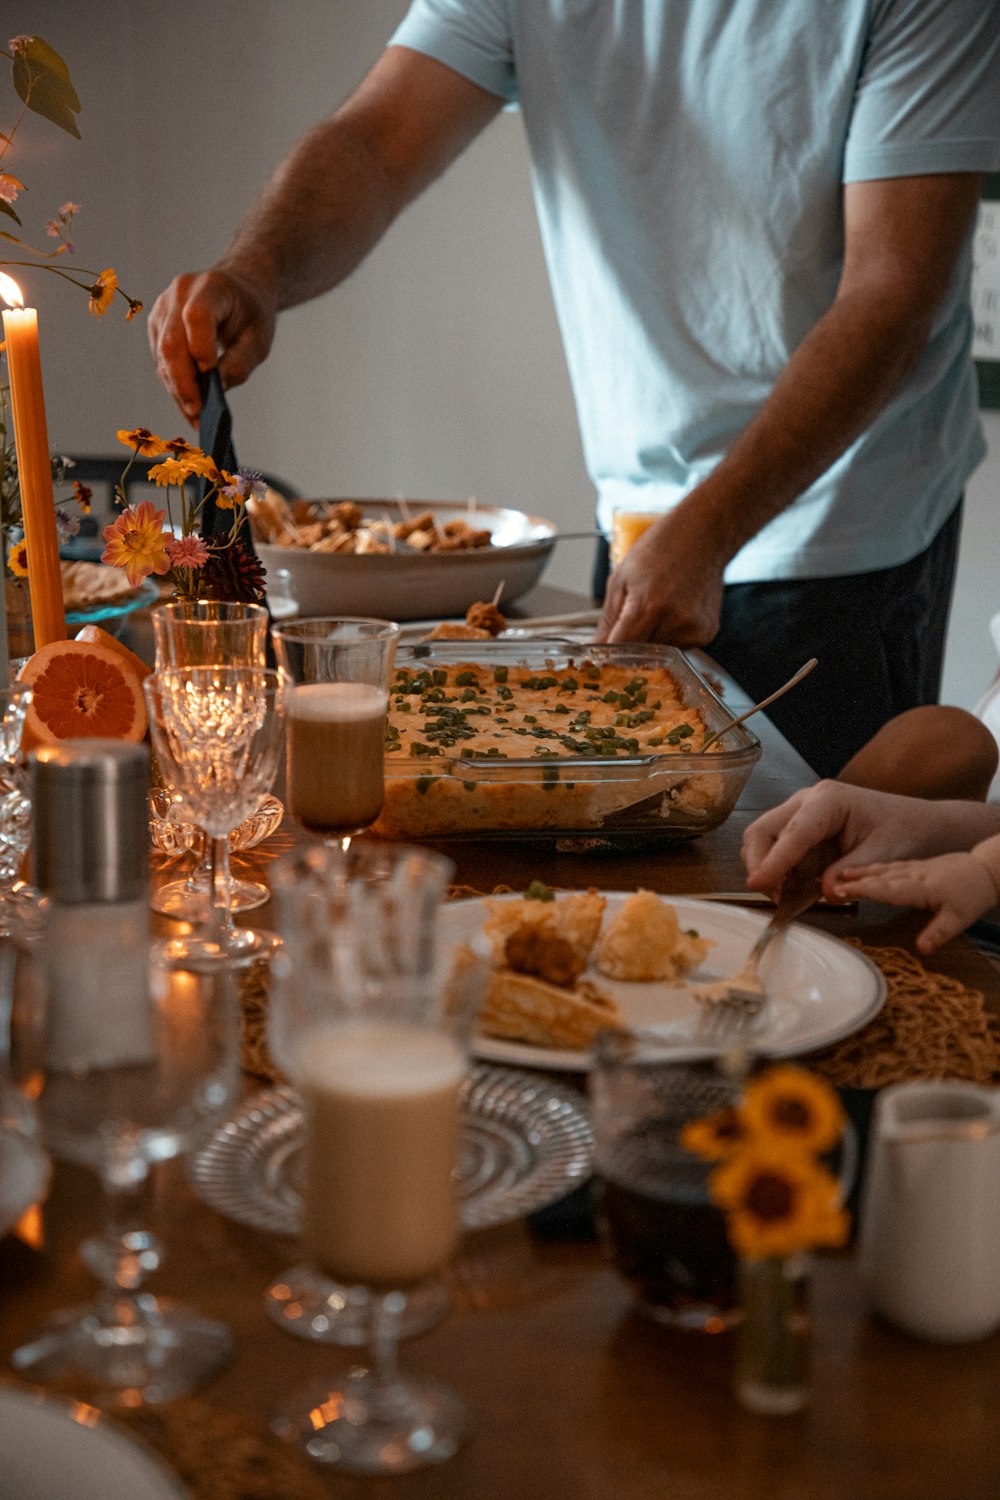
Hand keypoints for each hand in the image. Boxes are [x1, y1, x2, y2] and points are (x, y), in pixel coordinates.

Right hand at [147, 269, 275, 421]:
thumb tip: (214, 391)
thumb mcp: (259, 339)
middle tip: (198, 415)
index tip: (210, 376)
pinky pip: (161, 361)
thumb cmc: (251, 314)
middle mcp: (179, 294)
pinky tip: (189, 406)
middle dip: (183, 383)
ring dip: (177, 390)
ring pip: (163, 357)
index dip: (200, 346)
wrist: (238, 289)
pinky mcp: (157, 327)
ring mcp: (163, 310)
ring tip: (196, 419)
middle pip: (172, 342)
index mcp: (211, 287)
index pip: (197, 315)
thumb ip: (239, 363)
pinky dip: (174, 385)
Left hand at [594, 504, 727, 644]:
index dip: (609, 655)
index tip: (603, 654)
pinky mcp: (706, 633)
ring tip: (658, 607)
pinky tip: (674, 611)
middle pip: (640, 655)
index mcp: (648, 606)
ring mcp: (693, 629)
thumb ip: (608, 620)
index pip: (621, 650)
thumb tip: (596, 648)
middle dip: (631, 644)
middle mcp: (674, 621)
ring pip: (659, 654)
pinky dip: (670, 636)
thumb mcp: (621, 579)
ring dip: (651, 640)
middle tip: (633, 618)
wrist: (703, 535)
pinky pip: (678, 647)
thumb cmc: (660, 549)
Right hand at [740, 781, 968, 901]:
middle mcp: (806, 802)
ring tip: (789, 897)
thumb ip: (852, 872)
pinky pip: (776, 854)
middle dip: (760, 865)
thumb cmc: (904, 832)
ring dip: (768, 871)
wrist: (916, 824)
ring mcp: (799, 816)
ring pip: (762, 842)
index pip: (792, 832)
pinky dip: (778, 875)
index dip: (773, 860)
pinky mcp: (799, 833)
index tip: (757, 884)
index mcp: (828, 800)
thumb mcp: (884, 855)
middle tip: (775, 897)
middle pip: (762, 831)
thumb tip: (826, 892)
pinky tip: (795, 892)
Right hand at [833, 852, 998, 953]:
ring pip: (880, 869)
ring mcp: (911, 868)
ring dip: (859, 872)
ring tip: (838, 874)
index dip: (862, 890)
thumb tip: (921, 949)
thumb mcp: (960, 918)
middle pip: (878, 877)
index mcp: (920, 887)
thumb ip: (939, 933)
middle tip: (829, 883)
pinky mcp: (913, 866)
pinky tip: (860, 869)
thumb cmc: (972, 895)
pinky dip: (870, 868)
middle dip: (853, 880)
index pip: (886, 889)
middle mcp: (911, 875)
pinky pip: (887, 866)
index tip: (840, 890)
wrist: (986, 869)